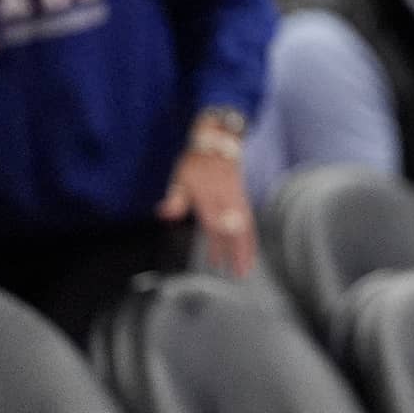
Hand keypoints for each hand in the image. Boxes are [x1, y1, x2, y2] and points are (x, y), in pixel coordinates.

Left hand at [160, 137, 254, 275]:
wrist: (219, 139)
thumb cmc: (196, 161)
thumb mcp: (180, 176)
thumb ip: (175, 198)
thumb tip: (164, 213)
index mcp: (211, 197)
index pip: (215, 227)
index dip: (217, 247)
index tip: (218, 264)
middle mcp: (228, 200)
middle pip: (236, 230)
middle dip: (239, 253)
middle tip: (242, 273)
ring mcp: (237, 198)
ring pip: (246, 226)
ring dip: (247, 248)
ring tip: (248, 265)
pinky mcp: (242, 197)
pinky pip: (248, 219)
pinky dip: (249, 235)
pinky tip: (247, 246)